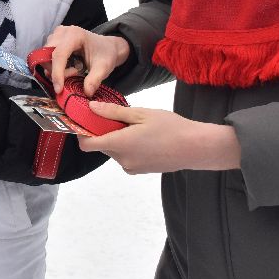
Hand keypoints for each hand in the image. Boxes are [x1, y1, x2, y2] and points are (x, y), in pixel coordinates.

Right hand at [45, 25, 129, 95]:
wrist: (107, 47)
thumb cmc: (105, 54)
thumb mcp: (104, 68)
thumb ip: (95, 80)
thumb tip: (87, 92)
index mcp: (75, 35)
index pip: (59, 54)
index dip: (57, 73)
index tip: (59, 89)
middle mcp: (62, 32)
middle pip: (48, 55)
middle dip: (56, 71)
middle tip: (73, 75)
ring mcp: (57, 34)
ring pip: (45, 56)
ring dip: (56, 69)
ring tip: (74, 70)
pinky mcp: (54, 39)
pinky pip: (47, 56)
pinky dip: (55, 66)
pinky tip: (68, 67)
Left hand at [77, 101, 240, 173]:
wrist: (196, 148)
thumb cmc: (170, 127)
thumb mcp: (140, 114)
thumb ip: (113, 112)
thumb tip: (91, 107)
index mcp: (119, 145)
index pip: (87, 145)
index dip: (82, 132)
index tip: (86, 119)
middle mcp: (122, 160)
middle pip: (101, 146)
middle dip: (104, 132)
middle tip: (118, 116)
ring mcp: (132, 168)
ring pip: (114, 151)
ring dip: (117, 139)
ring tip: (135, 126)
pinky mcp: (141, 171)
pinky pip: (126, 157)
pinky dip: (127, 147)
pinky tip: (144, 137)